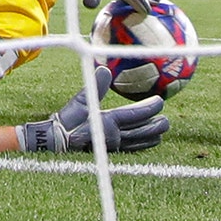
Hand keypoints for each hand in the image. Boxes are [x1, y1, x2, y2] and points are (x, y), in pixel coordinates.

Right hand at [16, 66, 168, 152]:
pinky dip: (138, 147)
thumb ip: (96, 86)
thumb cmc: (66, 121)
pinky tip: (140, 145)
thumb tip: (105, 69)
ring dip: (149, 138)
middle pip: (140, 132)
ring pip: (136, 143)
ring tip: (160, 136)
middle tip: (167, 122)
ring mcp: (110, 146)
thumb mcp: (80, 101)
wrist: (53, 142)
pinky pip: (128, 150)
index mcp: (108, 123)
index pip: (134, 115)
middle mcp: (113, 137)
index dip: (149, 108)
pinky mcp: (105, 151)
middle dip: (155, 127)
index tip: (160, 102)